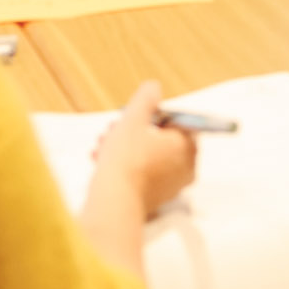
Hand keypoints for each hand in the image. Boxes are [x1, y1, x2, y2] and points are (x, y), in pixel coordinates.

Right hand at [93, 81, 196, 216]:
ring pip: (147, 158)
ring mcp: (170, 187)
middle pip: (159, 141)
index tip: (131, 118)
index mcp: (187, 147)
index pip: (175, 123)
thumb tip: (154, 87)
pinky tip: (101, 161)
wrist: (113, 201)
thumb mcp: (134, 118)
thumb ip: (146, 99)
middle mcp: (185, 168)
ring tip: (102, 145)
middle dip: (133, 133)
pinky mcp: (154, 201)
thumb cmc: (126, 158)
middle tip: (112, 129)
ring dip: (124, 148)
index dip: (150, 117)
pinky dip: (124, 167)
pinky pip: (141, 176)